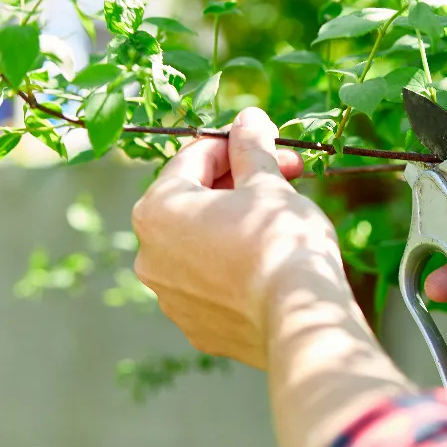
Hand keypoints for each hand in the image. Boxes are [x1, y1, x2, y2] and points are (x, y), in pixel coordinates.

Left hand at [132, 107, 341, 369]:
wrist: (298, 319)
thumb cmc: (280, 240)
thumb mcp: (269, 183)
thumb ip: (252, 147)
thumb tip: (249, 119)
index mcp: (157, 209)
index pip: (194, 158)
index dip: (236, 145)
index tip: (269, 143)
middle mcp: (149, 254)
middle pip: (195, 203)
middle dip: (240, 184)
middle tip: (287, 175)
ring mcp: (169, 297)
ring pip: (202, 246)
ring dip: (235, 225)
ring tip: (282, 221)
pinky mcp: (196, 328)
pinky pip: (213, 285)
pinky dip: (235, 269)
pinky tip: (272, 266)